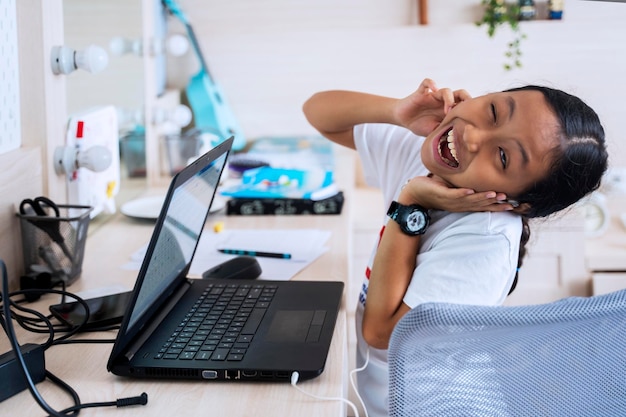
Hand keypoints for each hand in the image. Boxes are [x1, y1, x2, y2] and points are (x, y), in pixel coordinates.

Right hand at [394, 78, 470, 136]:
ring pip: (446, 90)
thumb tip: (456, 137)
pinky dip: (431, 83)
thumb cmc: (420, 125)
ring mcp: (433, 96)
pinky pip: (427, 82)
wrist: (403, 119)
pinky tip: (433, 89)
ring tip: (447, 111)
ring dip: (449, 99)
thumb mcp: (433, 132)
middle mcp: (443, 102)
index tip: (469, 118)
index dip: (468, 109)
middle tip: (464, 110)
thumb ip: (444, 131)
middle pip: (460, 94)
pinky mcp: (421, 92)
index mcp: (449, 111)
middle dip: (465, 99)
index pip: (464, 105)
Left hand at [398, 175, 516, 212]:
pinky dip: (462, 193)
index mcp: (464, 203)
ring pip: (470, 200)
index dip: (498, 206)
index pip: (484, 206)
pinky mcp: (440, 195)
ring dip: (483, 198)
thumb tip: (479, 173)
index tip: (514, 205)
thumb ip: (466, 183)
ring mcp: (450, 201)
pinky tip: (470, 191)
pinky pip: (453, 194)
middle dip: (496, 204)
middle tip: (512, 203)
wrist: (414, 193)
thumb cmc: (435, 189)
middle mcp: (459, 205)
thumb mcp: (454, 187)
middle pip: (481, 205)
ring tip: (496, 195)